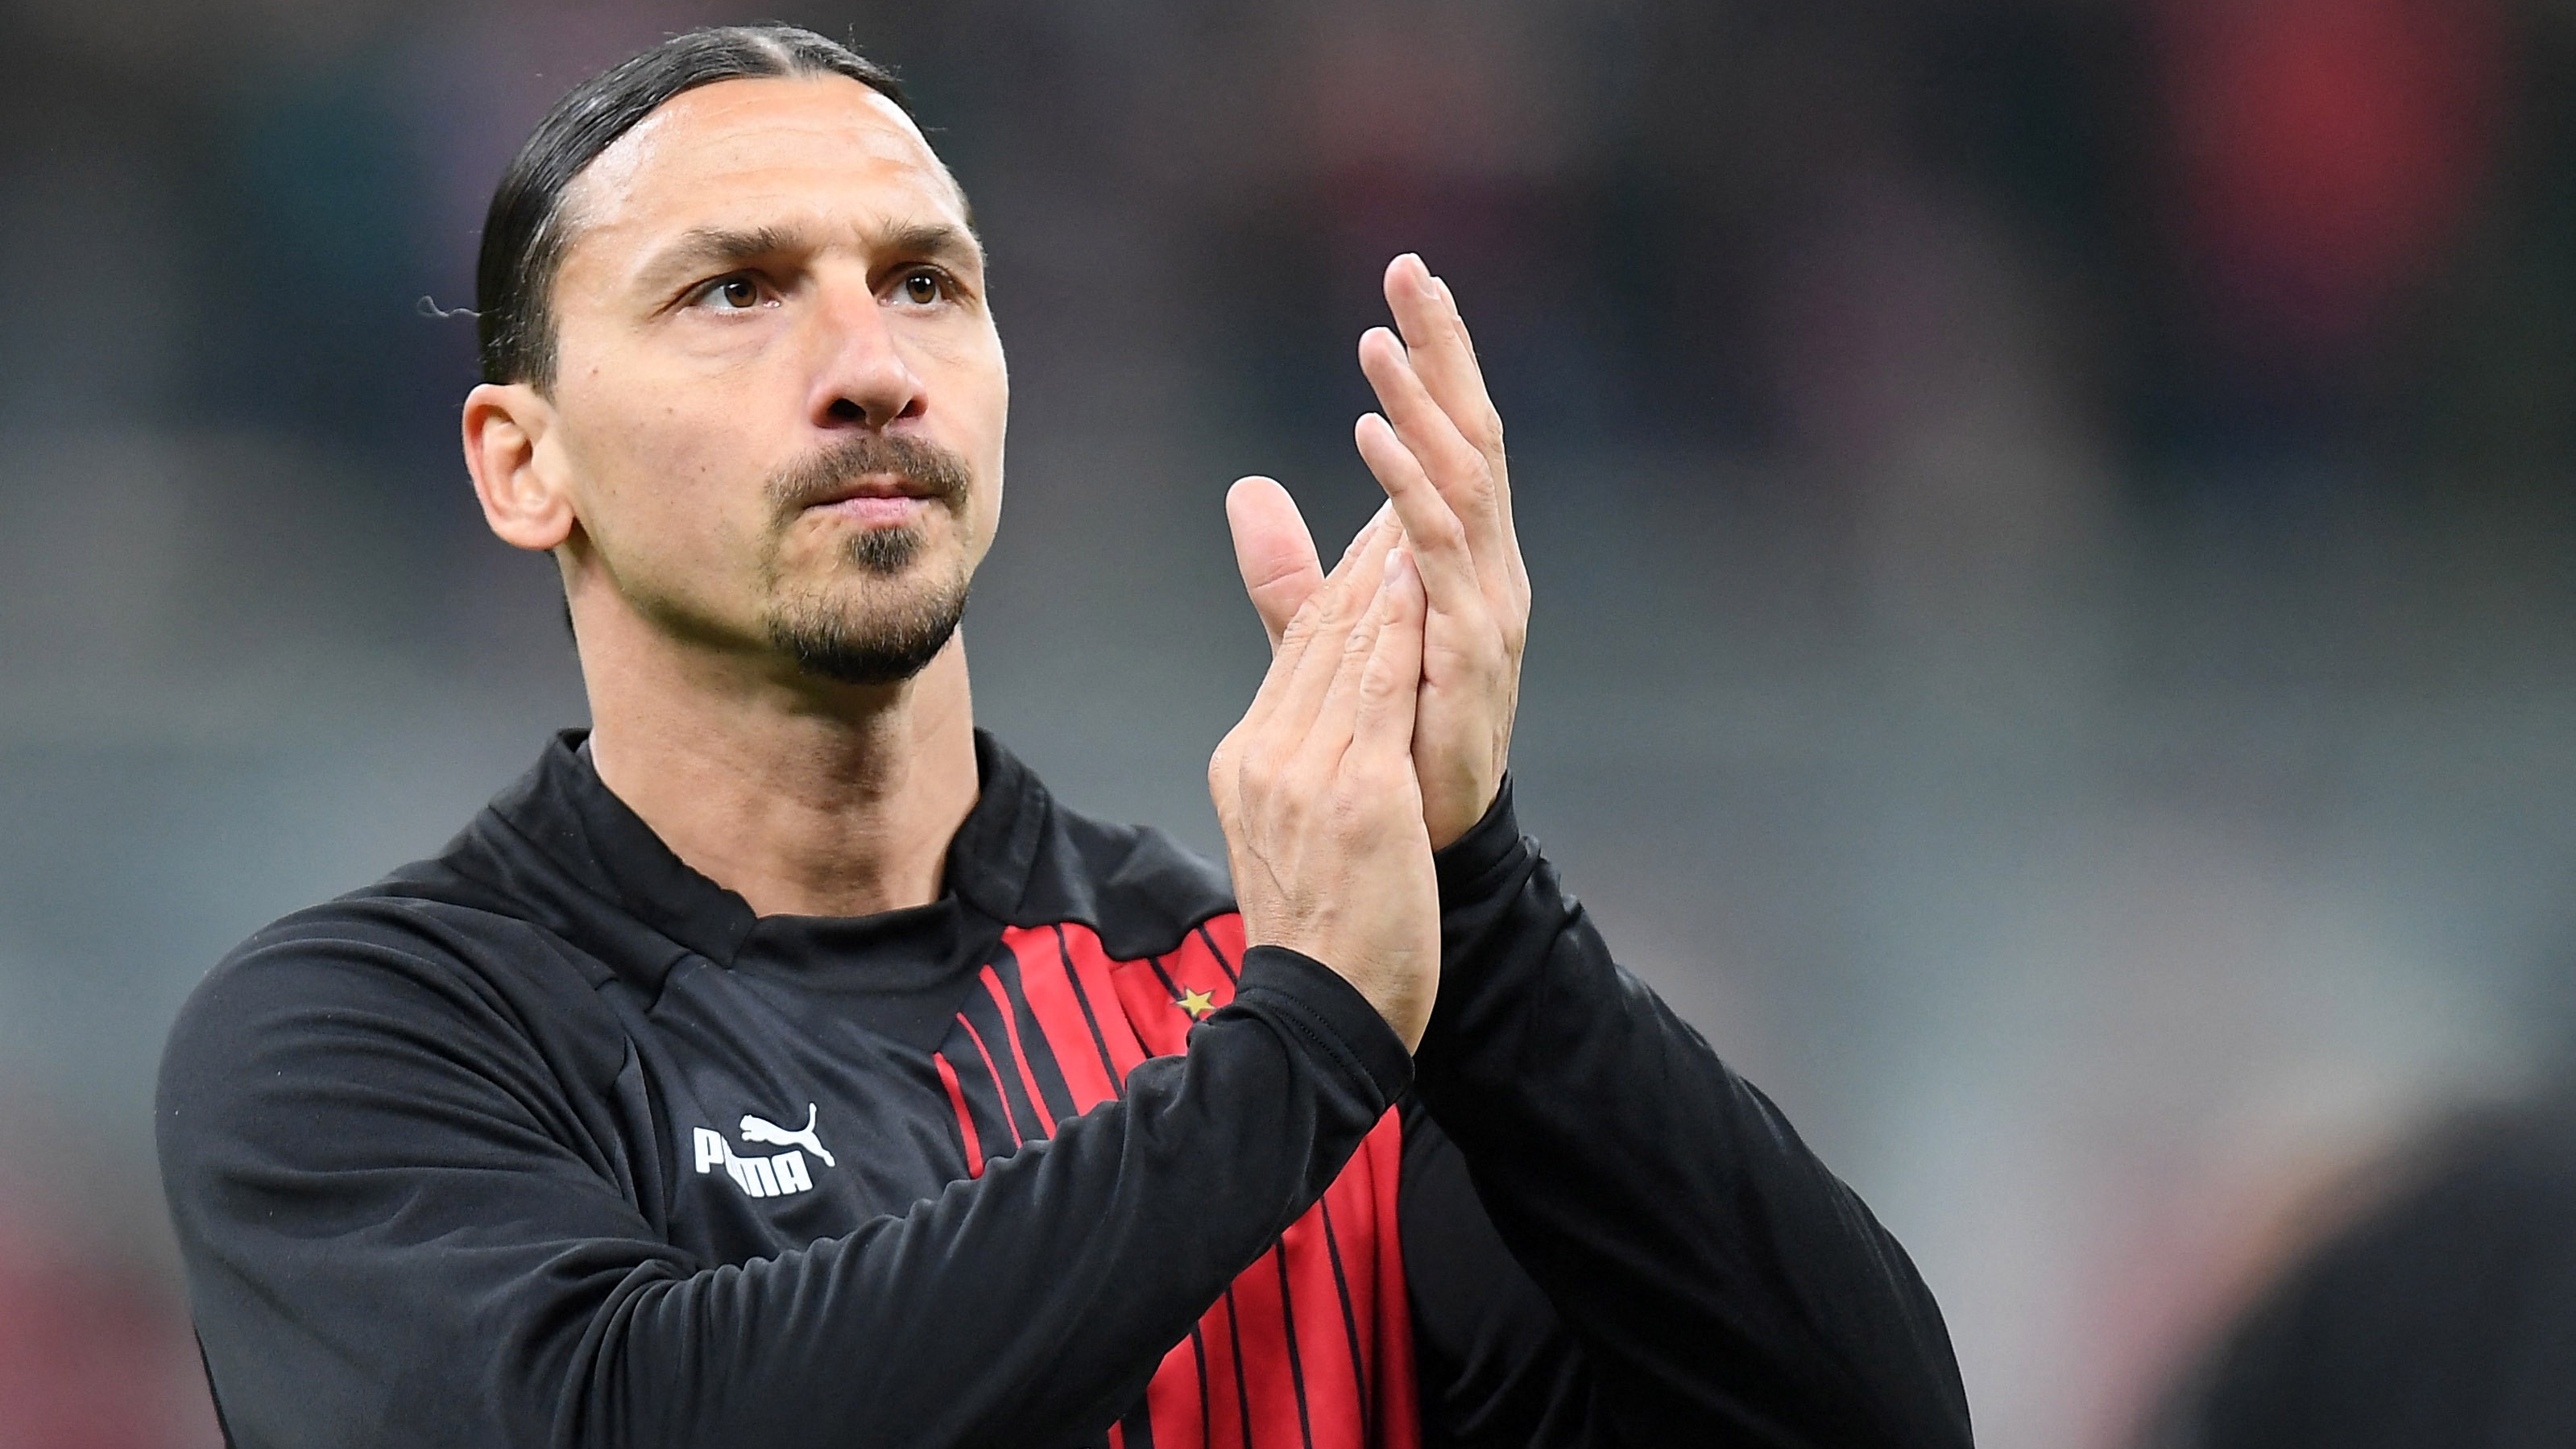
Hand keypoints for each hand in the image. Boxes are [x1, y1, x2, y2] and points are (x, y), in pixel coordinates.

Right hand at [1208, 519, 1439, 1049]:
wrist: (1318, 1014)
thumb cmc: (1321, 940)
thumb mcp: (1291, 837)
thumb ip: (1297, 759)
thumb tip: (1287, 725)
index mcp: (1247, 762)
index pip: (1293, 653)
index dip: (1332, 583)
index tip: (1368, 534)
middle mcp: (1266, 754)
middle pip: (1315, 634)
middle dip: (1357, 555)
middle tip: (1394, 486)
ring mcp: (1305, 771)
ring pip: (1344, 645)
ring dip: (1378, 565)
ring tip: (1408, 501)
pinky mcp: (1357, 792)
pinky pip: (1376, 687)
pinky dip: (1393, 622)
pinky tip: (1412, 570)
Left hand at [1227, 253, 1527, 848]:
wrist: (1425, 841)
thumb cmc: (1394, 738)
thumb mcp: (1329, 636)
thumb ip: (1292, 569)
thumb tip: (1248, 489)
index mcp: (1463, 556)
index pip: (1454, 434)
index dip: (1437, 358)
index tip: (1408, 279)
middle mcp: (1490, 566)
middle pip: (1473, 434)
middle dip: (1445, 351)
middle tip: (1411, 271)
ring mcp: (1487, 605)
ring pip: (1460, 481)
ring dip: (1419, 407)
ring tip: (1377, 344)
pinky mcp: (1469, 648)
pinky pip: (1439, 553)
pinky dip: (1408, 490)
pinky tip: (1373, 441)